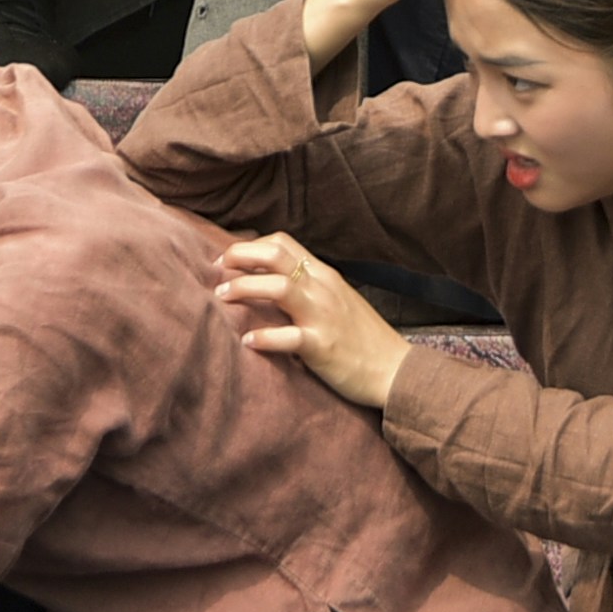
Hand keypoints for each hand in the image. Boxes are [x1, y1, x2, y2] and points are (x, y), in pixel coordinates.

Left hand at [211, 233, 413, 406]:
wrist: (395, 369)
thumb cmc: (363, 338)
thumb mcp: (337, 300)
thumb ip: (309, 287)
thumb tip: (273, 281)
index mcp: (325, 275)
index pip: (283, 242)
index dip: (250, 246)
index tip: (229, 259)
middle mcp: (323, 288)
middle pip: (276, 255)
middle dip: (240, 256)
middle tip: (217, 269)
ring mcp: (323, 316)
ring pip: (279, 287)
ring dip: (244, 287)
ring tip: (221, 296)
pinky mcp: (322, 346)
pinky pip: (288, 337)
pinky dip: (264, 337)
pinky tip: (246, 341)